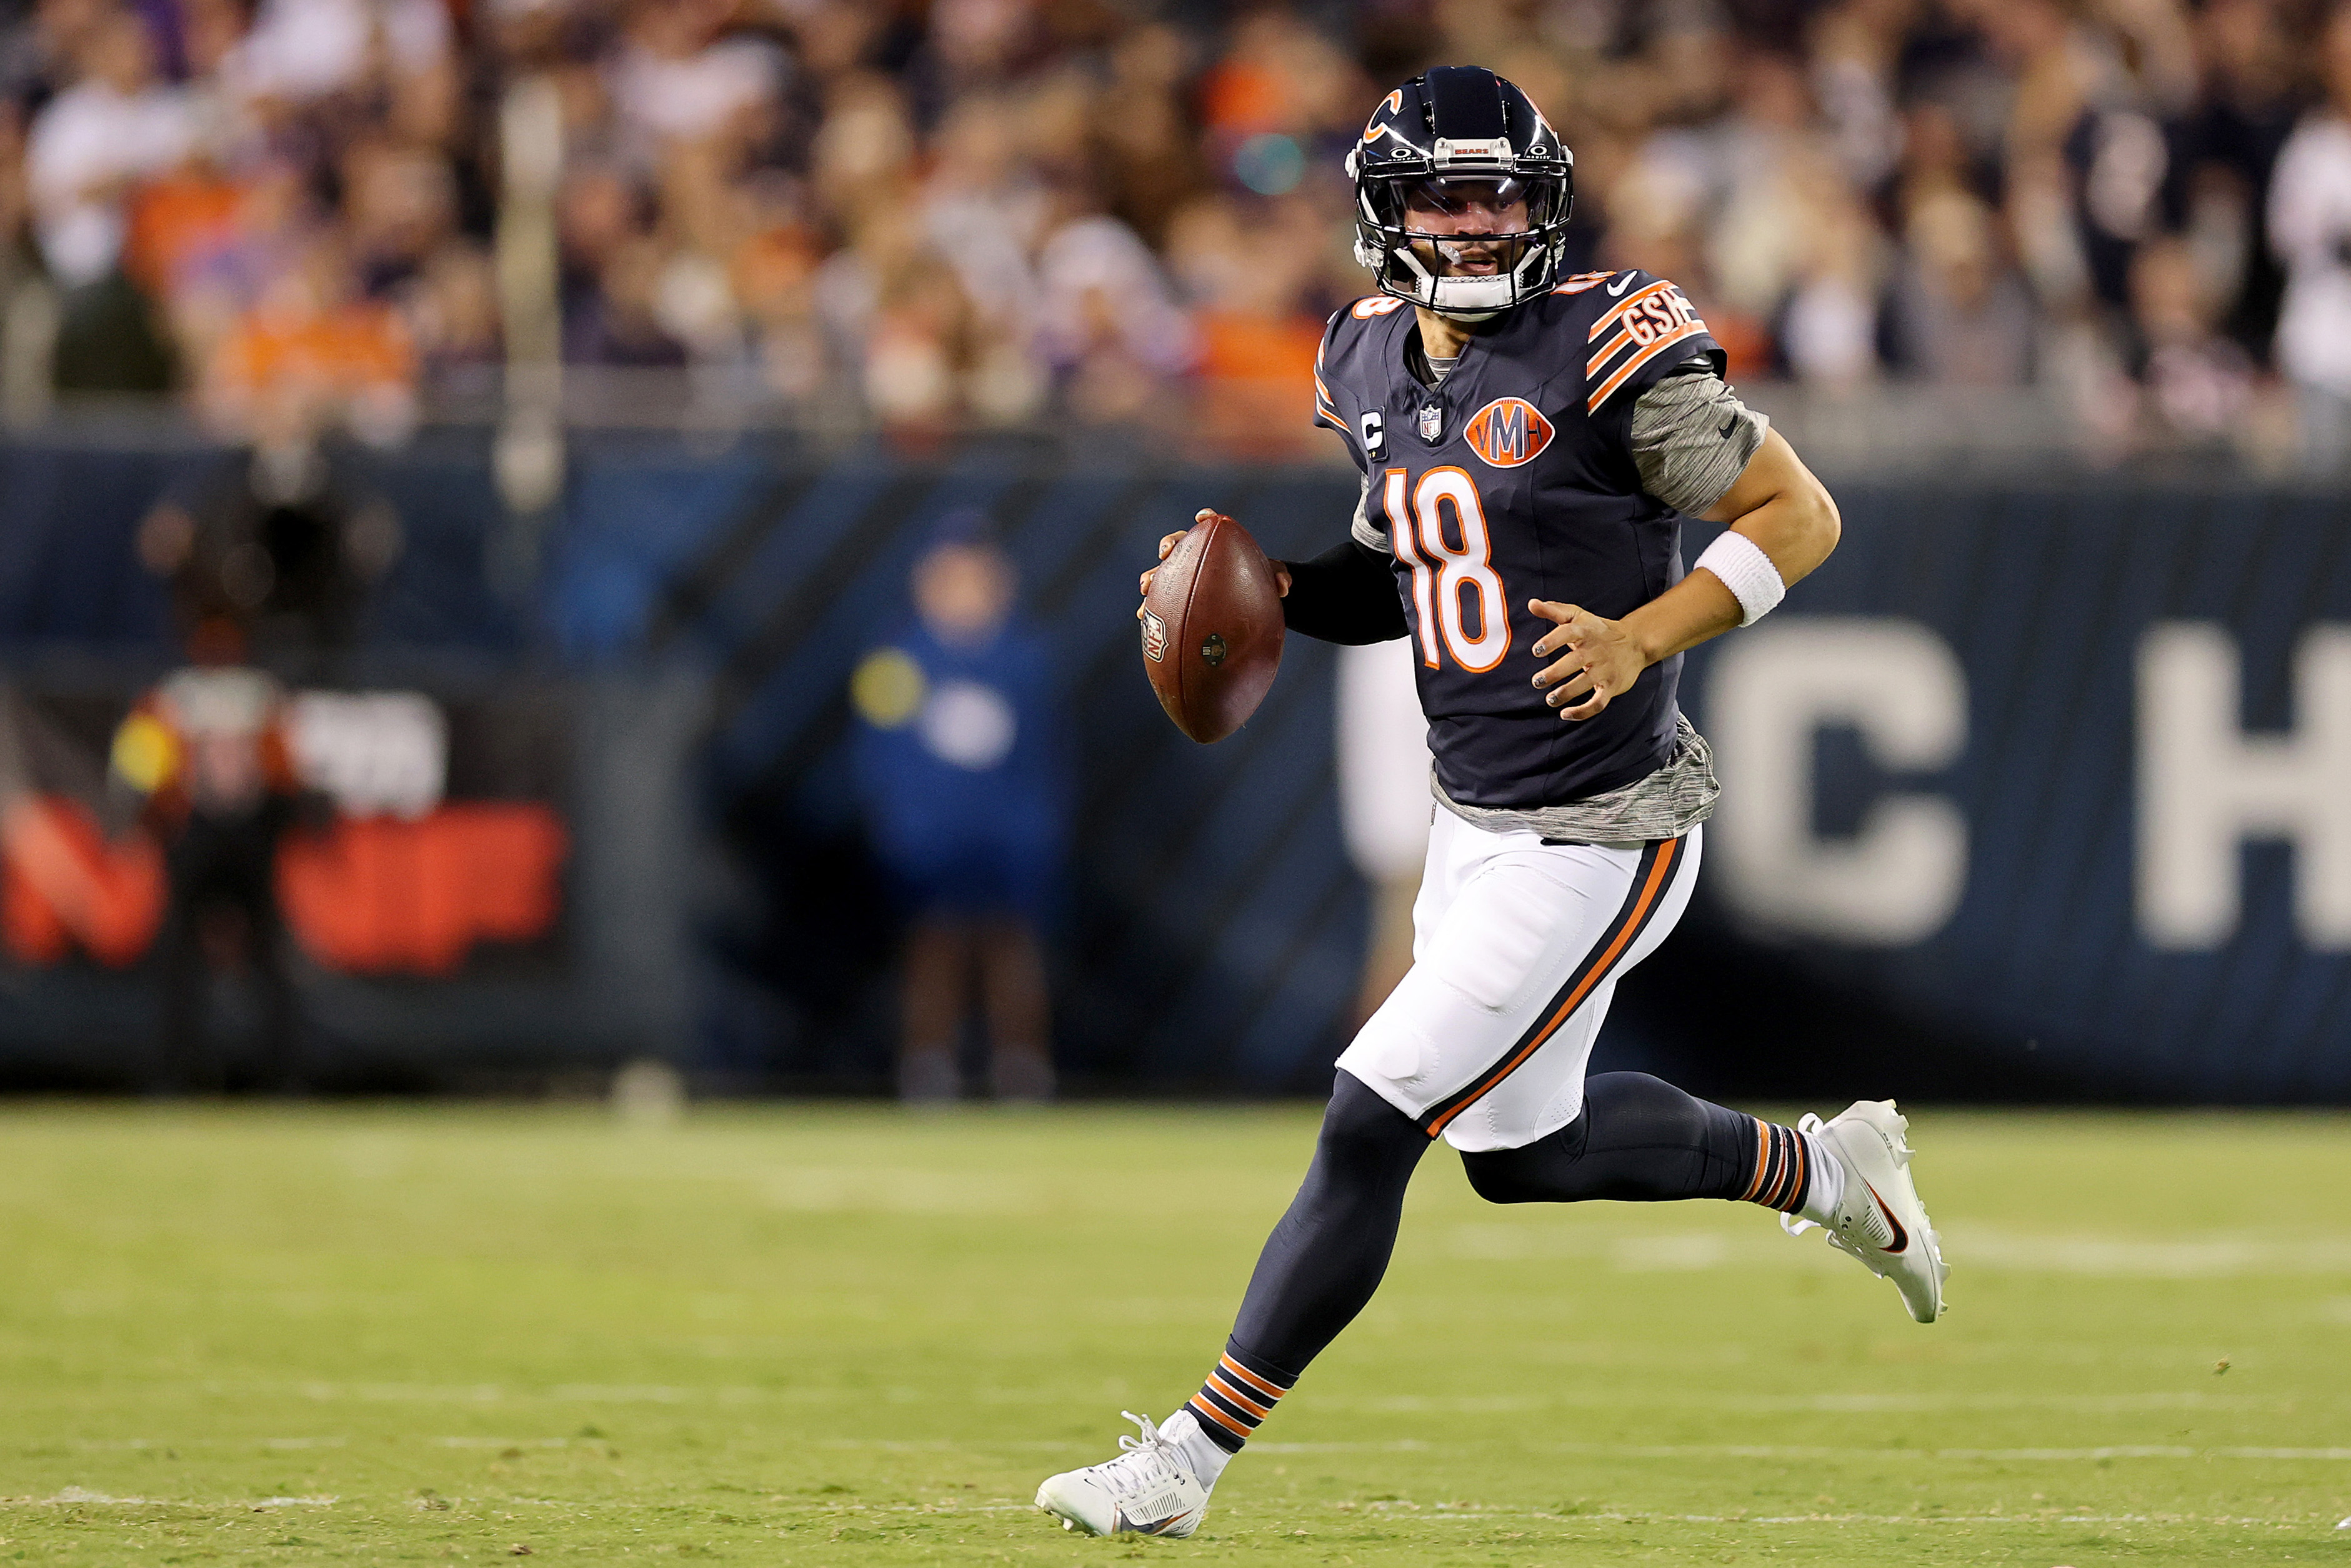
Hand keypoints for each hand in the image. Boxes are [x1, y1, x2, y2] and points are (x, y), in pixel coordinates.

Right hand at [1137, 510, 1289, 620]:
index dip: (1205, 519)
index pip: (1210, 524)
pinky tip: (1143, 617)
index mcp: (1218, 543)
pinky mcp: (1177, 595)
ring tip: (1146, 588)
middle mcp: (1196, 554)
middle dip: (1169, 545)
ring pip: (1162, 571)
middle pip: (1178, 543)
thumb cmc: (1260, 580)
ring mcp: (1183, 575)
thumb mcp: (1273, 578)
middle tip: (1165, 553)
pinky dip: (1151, 606)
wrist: (1251, 597)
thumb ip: (1279, 577)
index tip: (1203, 518)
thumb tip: (1283, 587)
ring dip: (1152, 576)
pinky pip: (1160, 599)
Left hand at [1529, 600, 1649, 720]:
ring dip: (1565, 693)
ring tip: (1550, 699)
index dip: (1551, 641)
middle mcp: (1595, 651)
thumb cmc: (1599, 630)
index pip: (1567, 633)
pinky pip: (1597, 703)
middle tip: (1537, 681)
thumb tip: (1531, 603)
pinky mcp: (1611, 687)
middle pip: (1574, 662)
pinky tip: (1566, 714)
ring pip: (1584, 684)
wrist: (1635, 643)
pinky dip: (1582, 712)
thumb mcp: (1578, 616)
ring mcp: (1604, 670)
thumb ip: (1554, 610)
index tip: (1536, 651)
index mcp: (1585, 632)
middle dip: (1553, 673)